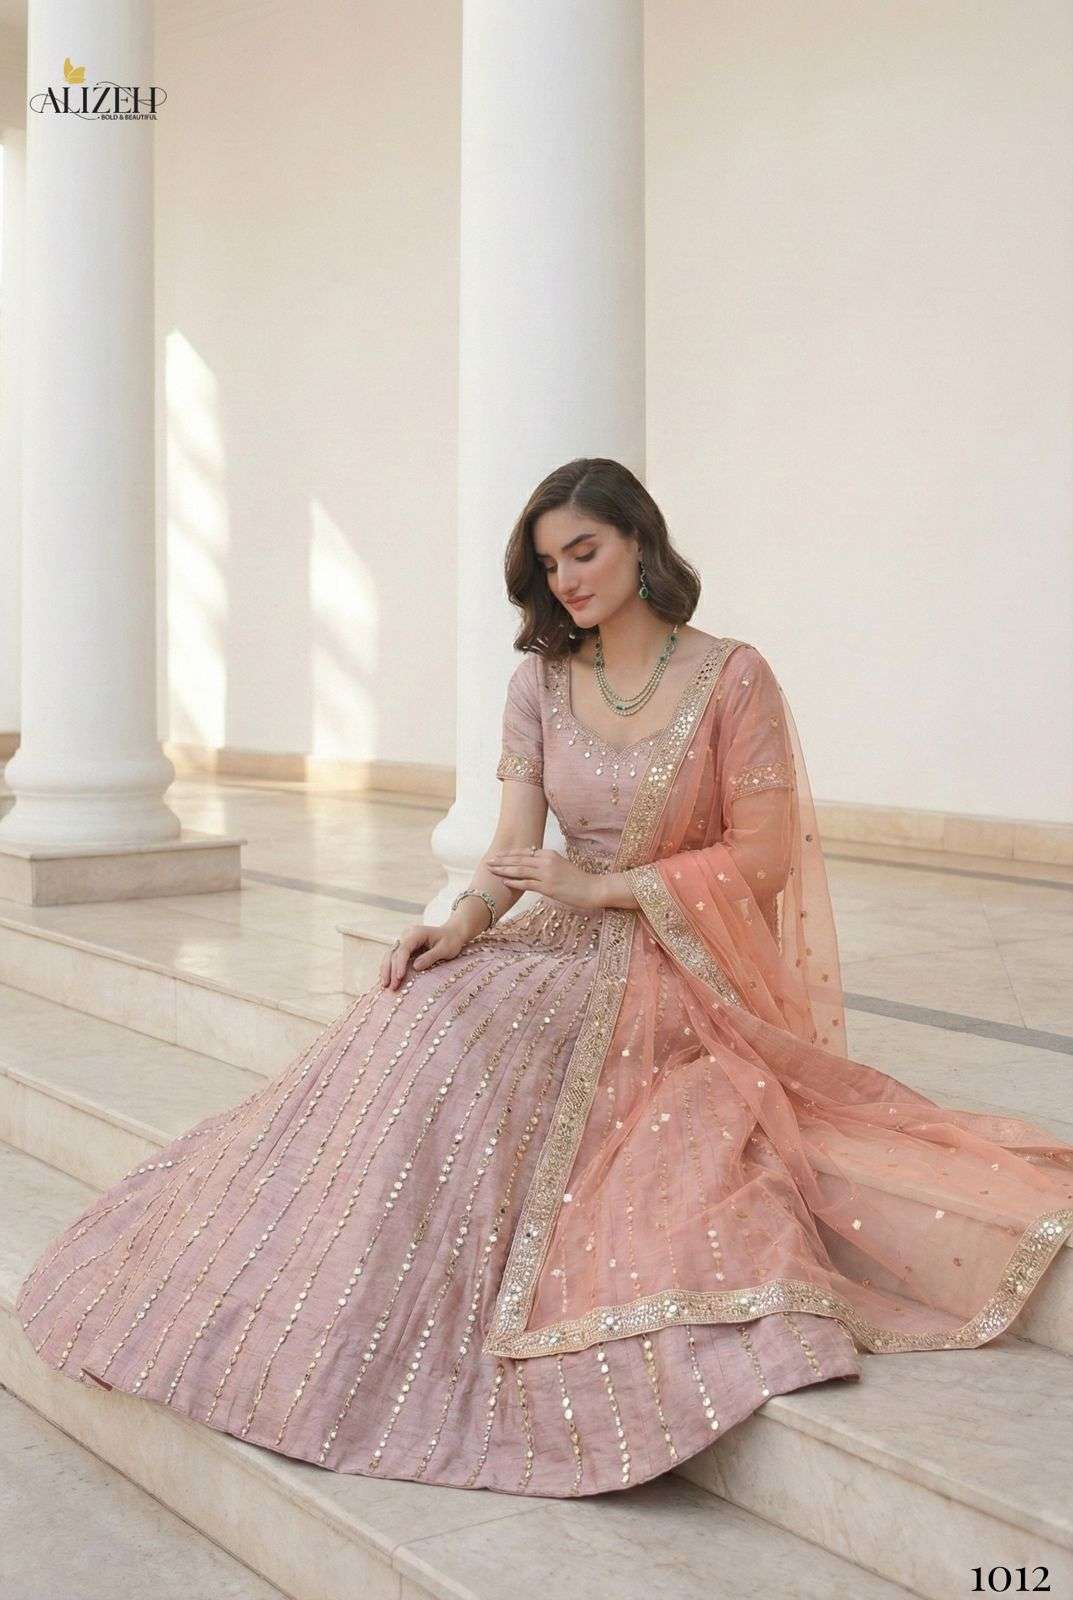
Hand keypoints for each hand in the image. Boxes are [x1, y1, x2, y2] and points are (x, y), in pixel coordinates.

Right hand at [379, 921, 466, 989]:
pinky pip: (393, 958)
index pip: (404, 949)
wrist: (452, 934)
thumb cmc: (451, 941)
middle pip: (393, 953)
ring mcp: (404, 940)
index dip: (400, 964)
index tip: (399, 977)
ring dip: (387, 971)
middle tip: (391, 987)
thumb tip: (415, 967)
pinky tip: (387, 980)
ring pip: (390, 955)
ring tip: (385, 986)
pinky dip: (390, 969)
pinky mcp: (404, 948)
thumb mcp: (445, 949)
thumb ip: (431, 957)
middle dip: (391, 970)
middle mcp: (407, 935)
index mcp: (417, 933)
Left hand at [484, 847, 602, 910]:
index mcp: (549, 854)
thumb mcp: (561, 865)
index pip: (524, 853)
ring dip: (503, 870)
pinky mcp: (548, 887)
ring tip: (491, 870)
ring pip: (520, 870)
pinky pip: (527, 884)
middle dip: (502, 860)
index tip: (497, 855)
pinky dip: (514, 882)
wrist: (593, 888)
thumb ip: (546, 863)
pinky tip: (504, 882)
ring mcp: (547, 874)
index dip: (509, 854)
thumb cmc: (577, 879)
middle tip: (488, 861)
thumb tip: (530, 864)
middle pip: (519, 859)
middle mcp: (546, 861)